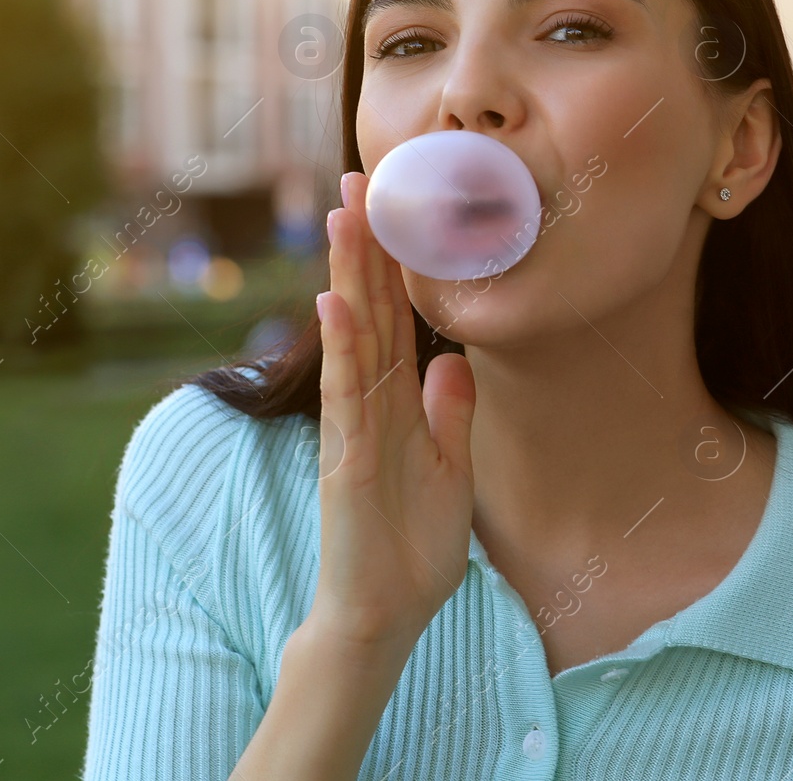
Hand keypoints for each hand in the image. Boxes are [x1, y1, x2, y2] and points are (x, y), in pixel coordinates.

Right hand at [309, 170, 476, 655]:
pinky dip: (343, 347)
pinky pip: (347, 393)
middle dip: (365, 246)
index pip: (394, 318)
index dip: (393, 263)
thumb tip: (454, 361)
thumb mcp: (452, 469)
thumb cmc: (413, 546)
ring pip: (352, 338)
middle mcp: (370, 404)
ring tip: (345, 217)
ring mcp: (354, 428)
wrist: (387, 613)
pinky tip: (338, 302)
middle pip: (368, 311)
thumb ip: (451, 415)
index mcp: (397, 403)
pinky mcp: (348, 459)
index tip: (392, 206)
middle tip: (359, 179)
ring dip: (348, 276)